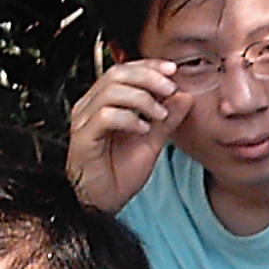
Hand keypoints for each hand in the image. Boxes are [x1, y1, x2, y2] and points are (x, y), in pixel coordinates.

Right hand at [67, 59, 191, 211]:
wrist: (104, 202)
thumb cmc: (120, 173)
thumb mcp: (152, 141)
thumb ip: (167, 119)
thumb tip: (185, 95)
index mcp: (105, 102)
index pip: (124, 70)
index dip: (148, 66)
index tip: (173, 70)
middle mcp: (91, 106)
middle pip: (116, 74)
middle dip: (148, 77)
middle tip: (170, 88)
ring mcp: (84, 121)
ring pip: (111, 91)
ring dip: (142, 98)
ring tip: (160, 115)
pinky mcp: (83, 137)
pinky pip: (104, 116)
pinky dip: (128, 118)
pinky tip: (143, 129)